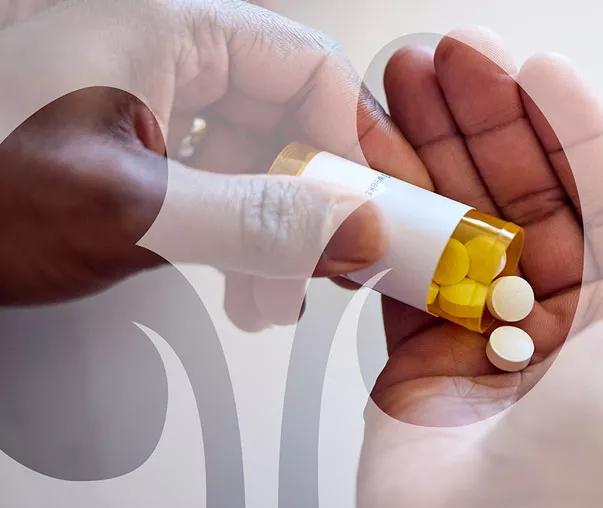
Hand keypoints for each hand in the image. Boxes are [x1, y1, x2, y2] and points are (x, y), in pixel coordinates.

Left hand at [0, 0, 426, 327]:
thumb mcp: (128, 210)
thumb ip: (254, 223)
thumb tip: (352, 228)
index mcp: (164, 30)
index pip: (308, 70)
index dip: (358, 140)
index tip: (384, 203)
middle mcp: (162, 58)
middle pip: (288, 117)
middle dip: (316, 201)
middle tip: (338, 258)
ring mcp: (150, 107)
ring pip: (256, 158)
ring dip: (279, 230)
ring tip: (278, 291)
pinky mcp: (138, 151)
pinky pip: (220, 183)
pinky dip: (243, 235)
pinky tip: (245, 278)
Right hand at [357, 29, 602, 507]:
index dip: (566, 118)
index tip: (526, 65)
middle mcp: (568, 320)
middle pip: (520, 192)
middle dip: (480, 120)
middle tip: (440, 63)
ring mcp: (490, 336)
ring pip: (458, 224)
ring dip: (425, 156)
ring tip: (392, 96)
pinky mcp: (424, 357)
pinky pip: (405, 273)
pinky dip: (385, 222)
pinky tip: (370, 175)